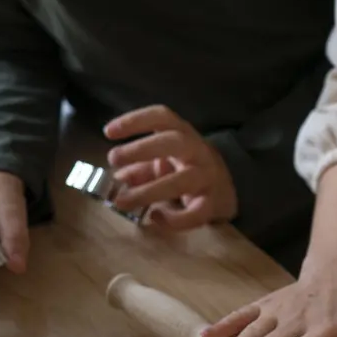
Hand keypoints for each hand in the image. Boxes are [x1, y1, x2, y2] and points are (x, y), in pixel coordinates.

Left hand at [103, 106, 236, 230]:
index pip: (162, 117)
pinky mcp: (214, 204)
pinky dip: (175, 219)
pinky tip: (156, 217)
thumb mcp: (164, 161)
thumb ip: (141, 167)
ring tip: (122, 201)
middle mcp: (198, 150)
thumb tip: (118, 177)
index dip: (136, 120)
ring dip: (150, 190)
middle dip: (142, 149)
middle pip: (174, 142)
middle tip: (113, 158)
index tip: (108, 132)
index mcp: (183, 134)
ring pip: (183, 180)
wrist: (228, 189)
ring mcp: (208, 177)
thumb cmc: (188, 169)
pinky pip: (197, 212)